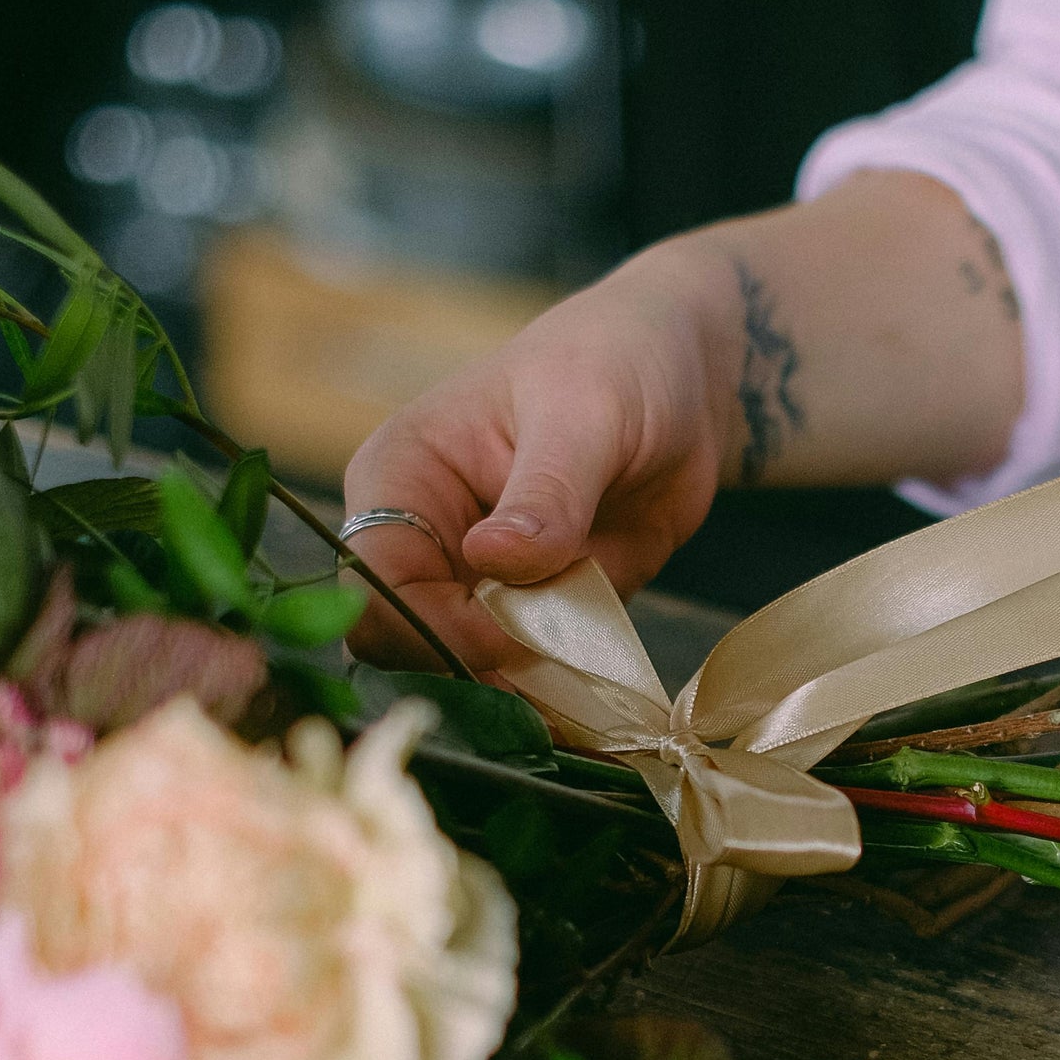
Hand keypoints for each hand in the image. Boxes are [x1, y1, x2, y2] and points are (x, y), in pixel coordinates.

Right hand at [337, 169, 1025, 673]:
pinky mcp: (529, 614)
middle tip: (550, 678)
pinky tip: (598, 693)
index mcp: (399, 477)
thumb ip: (545, 492)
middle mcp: (421, 538)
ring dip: (519, 693)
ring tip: (581, 691)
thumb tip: (492, 559)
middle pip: (406, 642)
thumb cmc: (614, 366)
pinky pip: (527, 675)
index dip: (429, 624)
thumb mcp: (585, 415)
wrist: (683, 384)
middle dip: (471, 670)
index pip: (376, 579)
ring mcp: (472, 583)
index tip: (505, 642)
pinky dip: (559, 693)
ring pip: (465, 671)